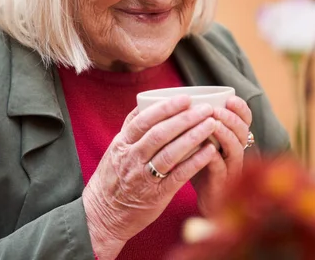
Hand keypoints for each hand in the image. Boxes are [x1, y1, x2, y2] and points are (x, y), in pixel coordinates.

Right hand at [82, 95, 217, 259]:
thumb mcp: (115, 150)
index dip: (165, 108)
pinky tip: (209, 151)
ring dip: (193, 137)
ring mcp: (144, 177)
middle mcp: (132, 159)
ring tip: (212, 125)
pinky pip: (178, 176)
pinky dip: (195, 162)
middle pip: (160, 134)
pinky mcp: (157, 195)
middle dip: (185, 118)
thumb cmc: (113, 179)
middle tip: (206, 108)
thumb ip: (130, 129)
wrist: (102, 215)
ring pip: (170, 153)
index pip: (143, 120)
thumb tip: (145, 103)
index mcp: (122, 144)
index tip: (185, 98)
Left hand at [191, 96, 251, 215]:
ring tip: (212, 124)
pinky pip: (221, 169)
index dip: (241, 109)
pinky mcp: (221, 183)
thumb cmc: (199, 164)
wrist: (201, 197)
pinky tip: (206, 150)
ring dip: (225, 135)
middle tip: (215, 110)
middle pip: (243, 131)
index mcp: (233, 138)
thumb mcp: (200, 141)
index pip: (245, 119)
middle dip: (230, 118)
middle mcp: (237, 151)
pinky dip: (214, 157)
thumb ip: (197, 123)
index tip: (230, 98)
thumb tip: (180, 99)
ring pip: (235, 148)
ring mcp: (231, 168)